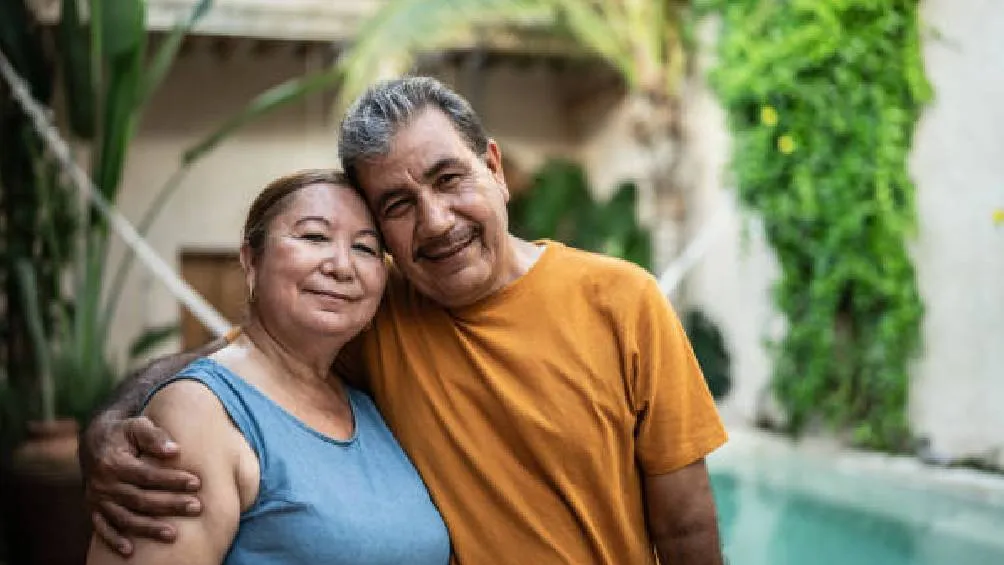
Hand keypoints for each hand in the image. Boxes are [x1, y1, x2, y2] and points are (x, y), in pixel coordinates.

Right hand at [81, 415, 203, 555]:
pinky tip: (130, 551)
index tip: (197, 482)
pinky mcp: (94, 509)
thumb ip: (154, 436)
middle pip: (139, 499)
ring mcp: (97, 499)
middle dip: (169, 505)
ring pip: (124, 518)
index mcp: (114, 462)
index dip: (172, 480)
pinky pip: (103, 528)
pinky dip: (114, 540)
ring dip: (148, 528)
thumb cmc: (125, 432)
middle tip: (196, 507)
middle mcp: (103, 484)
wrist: (95, 441)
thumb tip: (174, 450)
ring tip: (174, 534)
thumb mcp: (137, 425)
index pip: (147, 475)